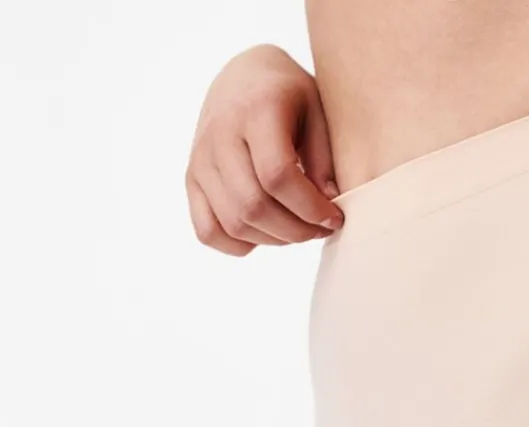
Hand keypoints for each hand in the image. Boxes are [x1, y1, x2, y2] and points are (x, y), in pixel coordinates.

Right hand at [185, 43, 343, 256]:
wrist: (244, 76)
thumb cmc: (289, 96)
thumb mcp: (317, 112)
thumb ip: (323, 159)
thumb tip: (326, 209)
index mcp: (256, 109)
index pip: (277, 175)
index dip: (310, 208)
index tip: (334, 217)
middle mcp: (219, 133)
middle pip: (254, 206)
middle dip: (296, 230)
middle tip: (320, 229)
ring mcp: (200, 158)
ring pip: (234, 224)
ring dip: (273, 240)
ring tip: (297, 229)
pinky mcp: (192, 179)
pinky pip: (208, 231)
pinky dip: (238, 245)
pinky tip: (265, 233)